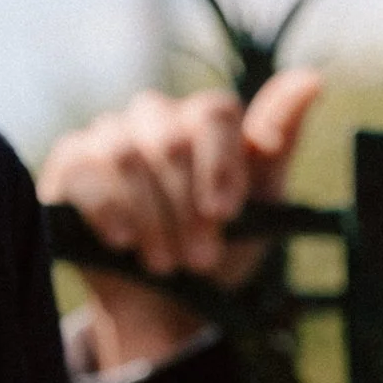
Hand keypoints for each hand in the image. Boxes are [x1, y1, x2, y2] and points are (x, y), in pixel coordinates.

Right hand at [39, 67, 324, 371]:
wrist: (167, 304)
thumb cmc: (221, 248)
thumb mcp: (263, 206)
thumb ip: (278, 144)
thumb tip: (312, 78)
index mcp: (204, 122)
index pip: (214, 112)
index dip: (220, 163)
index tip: (225, 213)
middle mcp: (155, 118)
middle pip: (170, 140)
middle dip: (187, 208)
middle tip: (200, 259)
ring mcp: (108, 136)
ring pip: (126, 156)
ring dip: (151, 218)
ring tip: (165, 264)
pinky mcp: (70, 164)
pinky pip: (84, 171)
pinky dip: (109, 210)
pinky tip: (123, 241)